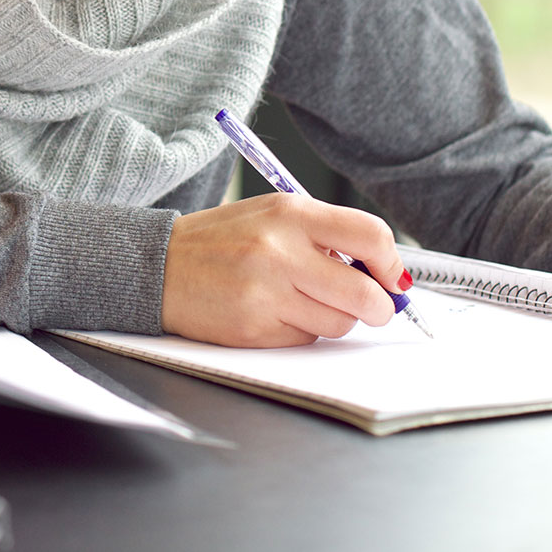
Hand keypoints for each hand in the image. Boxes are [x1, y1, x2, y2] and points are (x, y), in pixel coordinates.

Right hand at [161, 193, 408, 346]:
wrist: (159, 267)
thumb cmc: (221, 241)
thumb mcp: (272, 215)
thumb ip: (324, 235)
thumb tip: (379, 271)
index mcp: (290, 213)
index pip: (369, 236)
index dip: (391, 264)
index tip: (392, 278)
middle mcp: (280, 250)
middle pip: (363, 293)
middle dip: (379, 307)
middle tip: (376, 308)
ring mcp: (266, 291)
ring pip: (338, 322)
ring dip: (335, 318)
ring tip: (304, 301)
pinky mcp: (254, 328)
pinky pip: (305, 338)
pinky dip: (301, 330)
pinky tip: (275, 312)